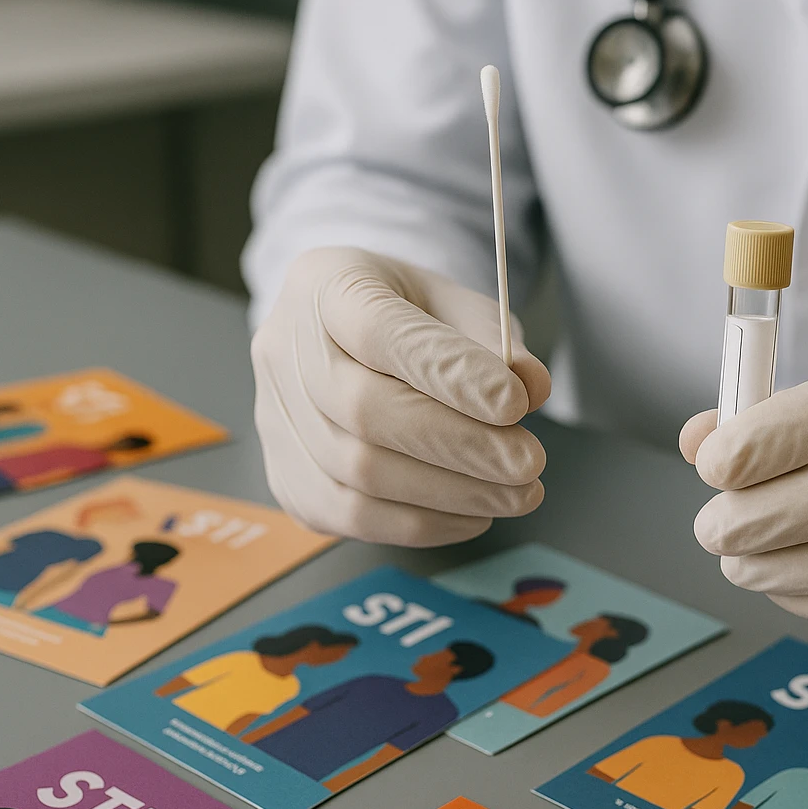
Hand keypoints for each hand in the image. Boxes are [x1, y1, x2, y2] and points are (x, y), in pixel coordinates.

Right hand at [252, 247, 548, 545]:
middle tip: (529, 463)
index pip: (379, 330)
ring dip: (450, 492)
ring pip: (356, 473)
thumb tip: (531, 388)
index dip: (448, 373)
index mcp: (325, 284)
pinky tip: (474, 514)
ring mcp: (277, 418)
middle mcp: (284, 350)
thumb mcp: (459, 305)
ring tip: (517, 493)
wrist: (348, 338)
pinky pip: (350, 516)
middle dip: (459, 446)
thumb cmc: (412, 317)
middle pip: (363, 411)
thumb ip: (496, 342)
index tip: (516, 404)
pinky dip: (422, 524)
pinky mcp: (286, 477)